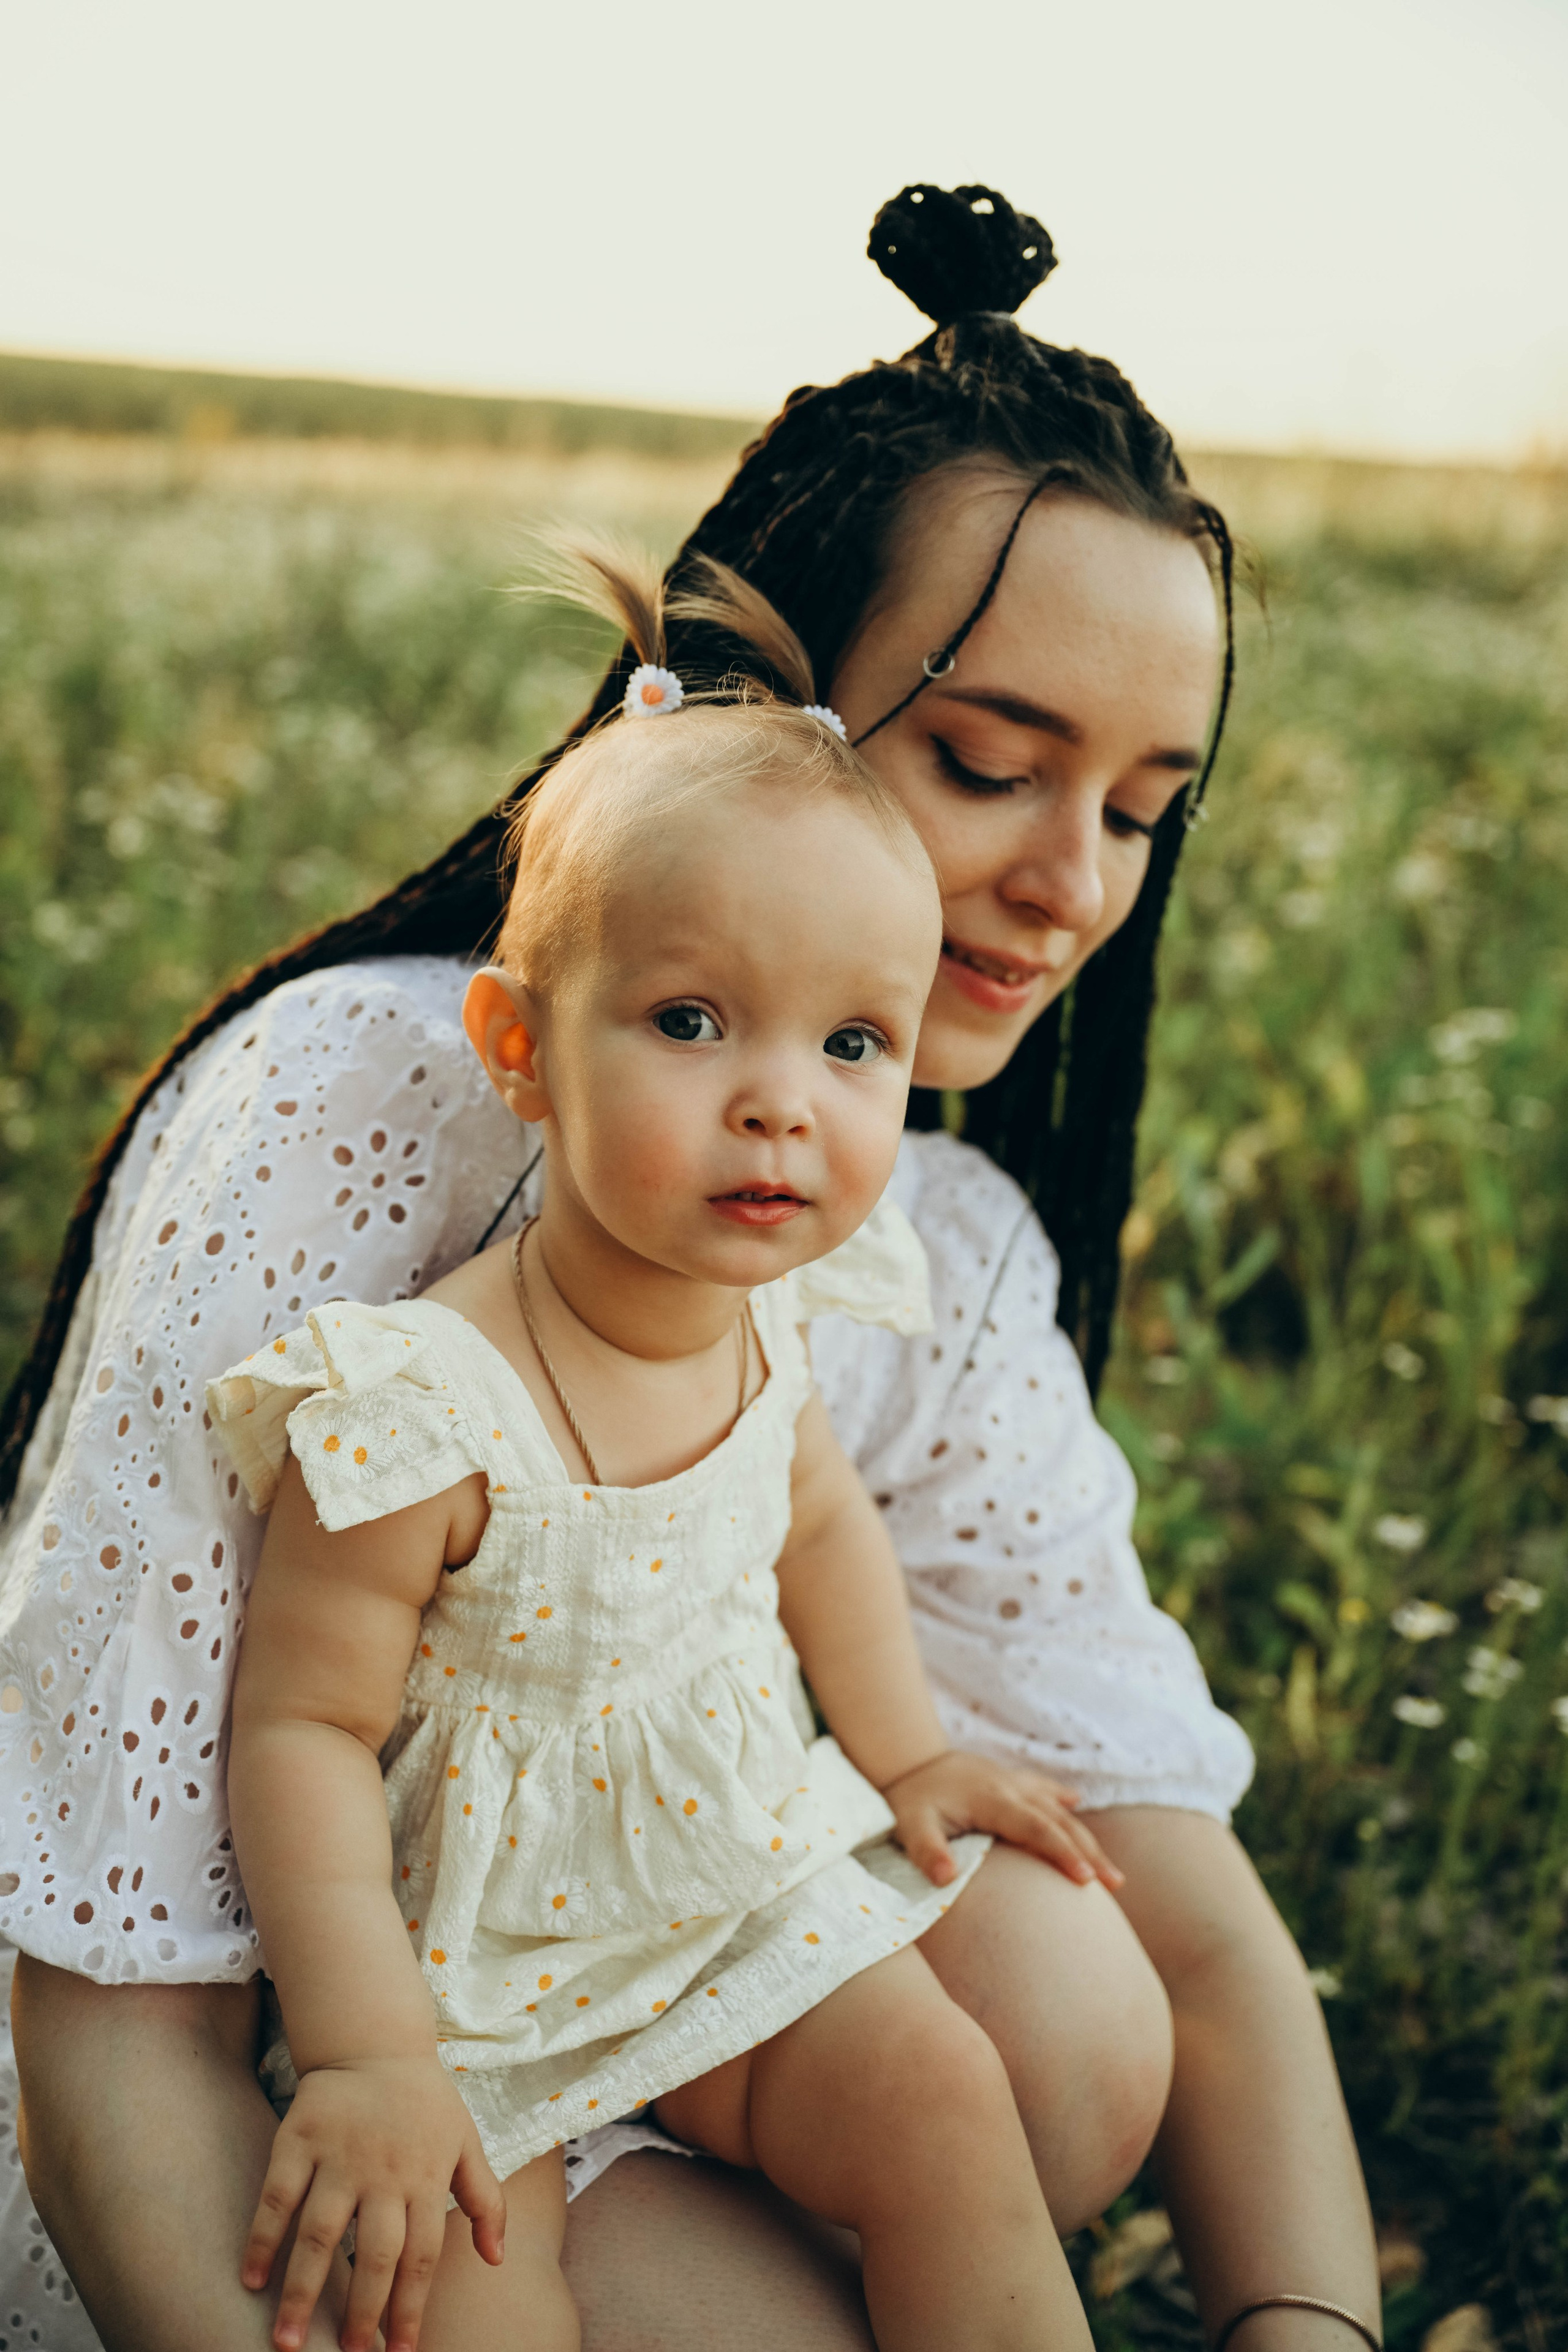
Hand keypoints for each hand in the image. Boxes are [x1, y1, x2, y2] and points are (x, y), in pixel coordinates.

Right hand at [241, 2053, 506, 2351]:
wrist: (375, 2041)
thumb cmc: (424, 2102)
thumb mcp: (466, 2143)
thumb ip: (485, 2200)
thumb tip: (496, 2259)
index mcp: (424, 2178)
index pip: (421, 2257)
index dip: (411, 2308)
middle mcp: (383, 2173)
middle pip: (372, 2254)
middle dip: (361, 2312)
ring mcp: (338, 2157)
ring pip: (318, 2235)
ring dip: (302, 2291)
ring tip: (287, 2343)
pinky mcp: (299, 2139)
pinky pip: (277, 2197)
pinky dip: (262, 2237)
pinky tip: (252, 2279)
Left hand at [883, 1748, 1125, 1893]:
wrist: (906, 1756)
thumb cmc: (909, 1798)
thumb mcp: (909, 1825)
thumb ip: (927, 1850)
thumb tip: (945, 1879)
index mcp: (992, 1799)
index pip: (1036, 1828)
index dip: (1062, 1853)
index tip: (1085, 1880)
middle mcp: (1011, 1788)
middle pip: (1059, 1821)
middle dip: (1088, 1851)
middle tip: (1114, 1883)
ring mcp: (1012, 1781)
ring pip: (1059, 1808)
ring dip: (1085, 1837)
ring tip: (1109, 1869)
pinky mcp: (1008, 1779)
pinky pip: (1041, 1787)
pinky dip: (1060, 1796)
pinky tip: (1076, 1802)